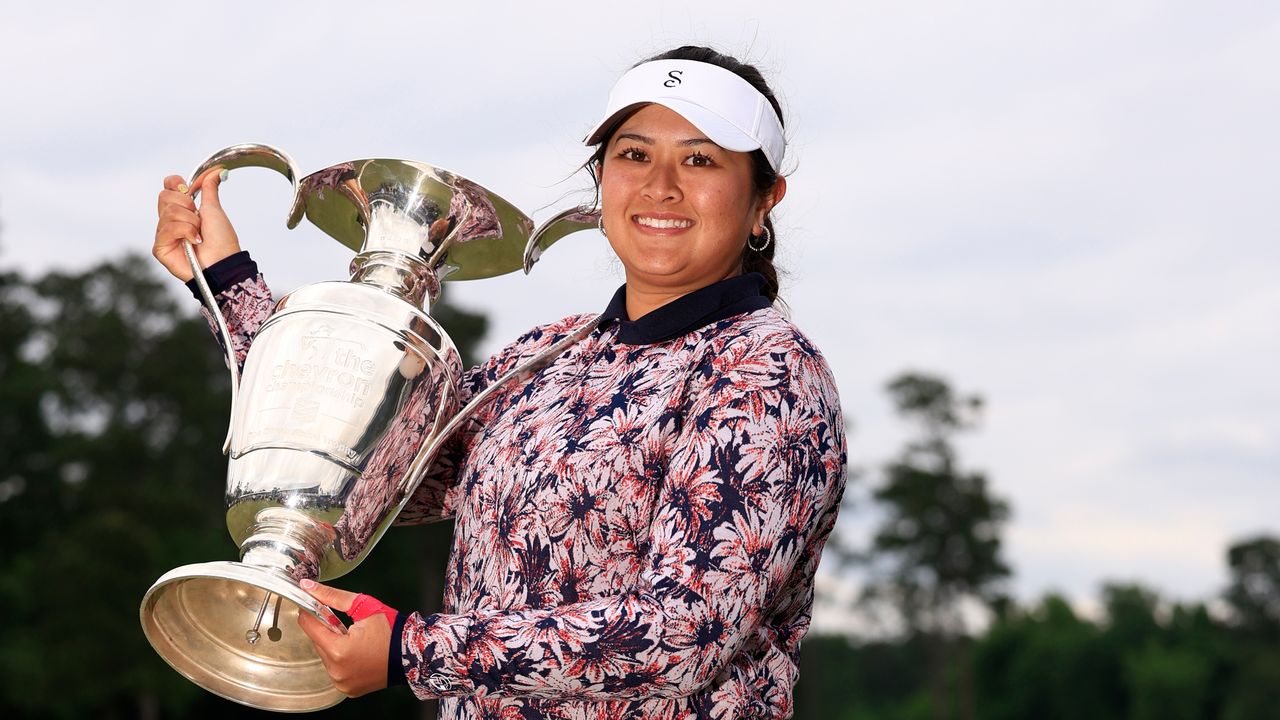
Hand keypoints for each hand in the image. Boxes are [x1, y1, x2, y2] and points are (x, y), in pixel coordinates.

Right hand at [152, 167, 240, 281]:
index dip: (176, 183)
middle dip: (187, 205)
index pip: (167, 187)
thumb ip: (209, 189)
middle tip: (199, 219)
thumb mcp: (214, 209)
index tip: (190, 191)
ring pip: (168, 212)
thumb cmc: (222, 240)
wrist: (224, 261)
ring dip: (190, 222)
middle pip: (164, 196)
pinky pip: (167, 228)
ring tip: (199, 235)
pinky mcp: (160, 248)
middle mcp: (169, 221)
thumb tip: (217, 170)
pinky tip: (194, 242)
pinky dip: (185, 232)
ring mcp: (163, 234)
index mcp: (180, 210)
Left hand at [296, 579, 396, 697]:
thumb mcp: (364, 607)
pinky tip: (358, 655)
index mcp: (338, 650)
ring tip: (357, 642)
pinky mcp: (347, 689)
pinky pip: (336, 670)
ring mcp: (341, 682)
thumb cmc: (391, 630)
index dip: (311, 613)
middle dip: (328, 631)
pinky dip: (342, 661)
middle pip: (318, 642)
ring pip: (326, 657)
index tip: (316, 606)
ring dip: (334, 646)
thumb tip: (308, 587)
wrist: (412, 654)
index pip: (309, 626)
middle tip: (348, 626)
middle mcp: (336, 670)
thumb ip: (333, 596)